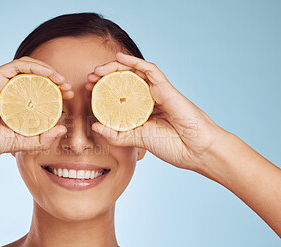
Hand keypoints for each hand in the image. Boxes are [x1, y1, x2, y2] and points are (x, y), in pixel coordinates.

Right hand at [0, 56, 73, 160]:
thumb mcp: (19, 142)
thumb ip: (40, 137)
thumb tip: (62, 129)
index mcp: (10, 103)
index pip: (35, 91)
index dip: (54, 92)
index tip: (68, 98)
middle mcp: (5, 90)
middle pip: (34, 78)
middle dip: (55, 81)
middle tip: (69, 89)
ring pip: (27, 68)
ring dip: (48, 71)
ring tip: (62, 81)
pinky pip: (16, 66)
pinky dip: (35, 67)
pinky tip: (49, 74)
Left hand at [86, 52, 223, 170]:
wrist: (196, 150)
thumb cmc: (172, 146)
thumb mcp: (137, 140)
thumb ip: (116, 134)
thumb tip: (94, 126)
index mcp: (141, 110)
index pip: (119, 95)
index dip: (102, 90)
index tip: (88, 90)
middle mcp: (148, 98)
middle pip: (123, 82)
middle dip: (104, 78)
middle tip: (89, 79)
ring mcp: (157, 92)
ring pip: (134, 73)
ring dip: (114, 69)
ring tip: (97, 71)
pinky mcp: (166, 88)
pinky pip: (150, 70)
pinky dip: (134, 62)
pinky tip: (119, 58)